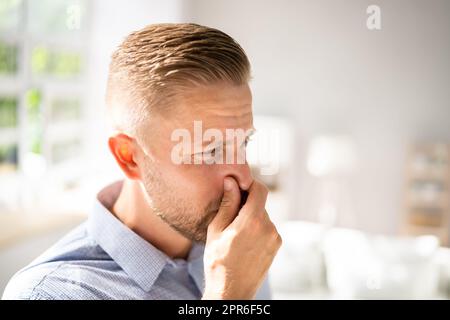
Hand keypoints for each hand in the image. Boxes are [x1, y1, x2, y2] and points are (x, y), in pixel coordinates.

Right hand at [202, 177, 281, 299]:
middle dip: (246, 203)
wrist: (231, 292)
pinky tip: (244, 241)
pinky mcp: (276, 245)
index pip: (260, 189)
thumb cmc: (218, 262)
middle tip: (230, 214)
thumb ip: (227, 204)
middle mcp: (268, 227)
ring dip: (251, 216)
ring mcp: (275, 237)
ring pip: (263, 215)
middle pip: (260, 203)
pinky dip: (257, 228)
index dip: (249, 184)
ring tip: (235, 233)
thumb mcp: (216, 230)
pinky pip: (267, 227)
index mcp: (252, 221)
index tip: (238, 186)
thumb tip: (231, 181)